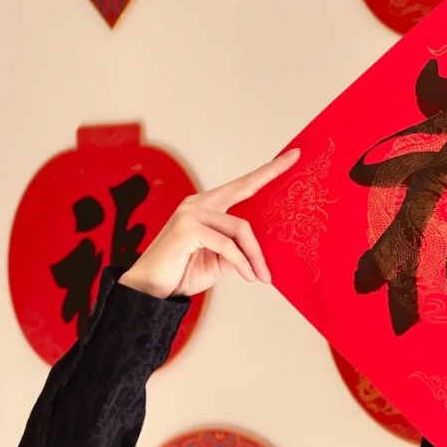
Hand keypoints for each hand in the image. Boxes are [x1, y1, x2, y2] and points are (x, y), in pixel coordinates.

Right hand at [117, 148, 300, 299]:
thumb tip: (263, 246)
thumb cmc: (183, 272)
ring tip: (262, 275)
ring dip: (255, 255)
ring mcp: (191, 213)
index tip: (292, 156)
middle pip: (244, 190)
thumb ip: (238, 247)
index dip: (267, 171)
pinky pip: (227, 244)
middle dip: (271, 174)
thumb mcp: (220, 260)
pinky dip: (241, 262)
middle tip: (295, 161)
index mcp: (207, 206)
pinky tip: (247, 275)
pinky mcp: (187, 228)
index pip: (242, 185)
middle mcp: (198, 203)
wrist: (151, 290)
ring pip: (241, 227)